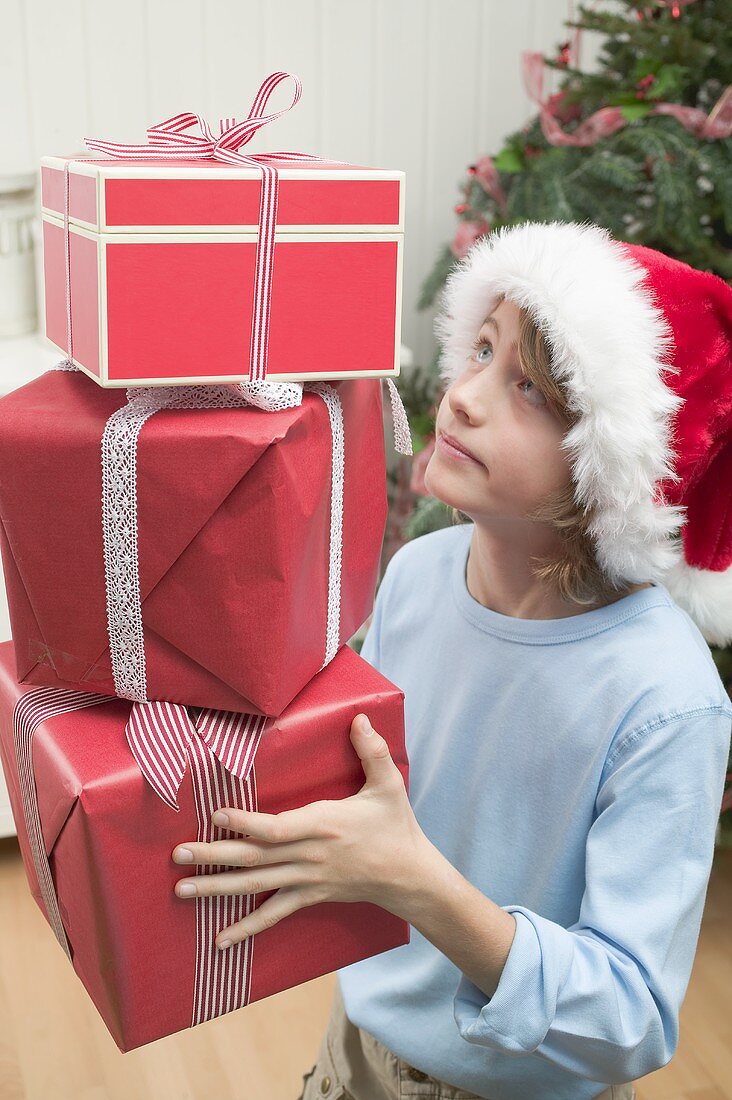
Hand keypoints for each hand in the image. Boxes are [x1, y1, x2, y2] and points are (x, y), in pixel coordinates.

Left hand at [171, 712, 426, 950]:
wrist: (408, 876)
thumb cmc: (395, 827)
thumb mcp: (389, 784)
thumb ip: (373, 750)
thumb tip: (359, 716)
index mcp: (323, 825)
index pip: (276, 828)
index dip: (245, 823)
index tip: (215, 816)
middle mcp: (309, 856)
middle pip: (254, 857)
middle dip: (213, 856)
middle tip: (176, 855)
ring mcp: (307, 880)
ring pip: (255, 885)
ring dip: (216, 888)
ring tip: (182, 889)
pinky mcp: (309, 896)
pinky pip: (273, 914)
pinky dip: (246, 928)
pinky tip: (219, 941)